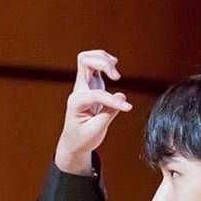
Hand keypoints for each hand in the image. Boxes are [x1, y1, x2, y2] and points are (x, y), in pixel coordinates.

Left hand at [54, 50, 132, 174]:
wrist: (74, 142)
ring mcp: (83, 85)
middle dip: (103, 63)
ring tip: (116, 69)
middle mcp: (78, 91)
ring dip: (103, 58)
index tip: (127, 108)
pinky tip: (114, 67)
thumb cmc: (83, 138)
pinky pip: (94, 64)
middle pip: (85, 61)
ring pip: (87, 58)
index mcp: (76, 103)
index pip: (96, 94)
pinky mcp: (90, 84)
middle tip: (117, 77)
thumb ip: (109, 112)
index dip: (113, 100)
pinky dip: (104, 61)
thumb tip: (122, 96)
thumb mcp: (96, 130)